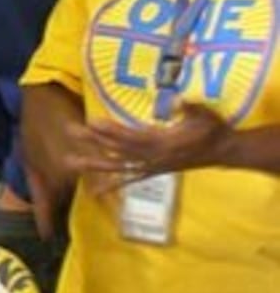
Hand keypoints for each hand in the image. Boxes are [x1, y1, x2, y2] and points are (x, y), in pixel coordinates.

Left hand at [62, 103, 229, 192]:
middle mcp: (154, 157)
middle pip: (119, 149)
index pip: (132, 137)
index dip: (113, 131)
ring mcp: (152, 166)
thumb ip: (191, 108)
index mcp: (163, 142)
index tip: (92, 122)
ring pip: (119, 165)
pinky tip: (94, 191)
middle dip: (94, 140)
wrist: (223, 151)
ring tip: (70, 162)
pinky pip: (130, 179)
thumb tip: (179, 100)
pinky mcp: (153, 171)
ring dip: (95, 163)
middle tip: (70, 131)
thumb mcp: (205, 114)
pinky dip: (112, 185)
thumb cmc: (213, 128)